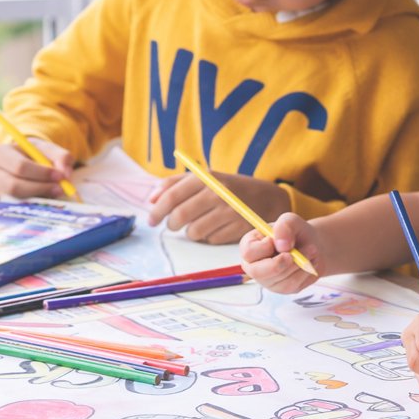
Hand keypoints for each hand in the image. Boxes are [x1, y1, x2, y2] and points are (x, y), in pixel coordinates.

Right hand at [0, 138, 73, 198]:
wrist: (24, 161)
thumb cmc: (35, 154)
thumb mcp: (49, 149)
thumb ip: (61, 156)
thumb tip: (65, 174)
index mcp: (0, 154)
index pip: (20, 166)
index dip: (41, 173)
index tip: (60, 176)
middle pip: (14, 186)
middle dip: (40, 187)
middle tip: (61, 188)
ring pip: (17, 199)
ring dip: (39, 196)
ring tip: (56, 191)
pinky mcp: (0, 202)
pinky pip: (18, 207)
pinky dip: (35, 204)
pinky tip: (47, 197)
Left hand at [148, 170, 288, 243]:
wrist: (267, 198)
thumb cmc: (229, 188)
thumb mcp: (206, 178)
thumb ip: (175, 184)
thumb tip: (151, 199)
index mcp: (207, 178)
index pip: (172, 196)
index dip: (157, 210)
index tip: (151, 220)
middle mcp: (218, 193)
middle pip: (179, 217)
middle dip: (171, 225)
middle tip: (172, 225)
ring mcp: (230, 211)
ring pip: (193, 232)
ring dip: (190, 232)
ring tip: (198, 225)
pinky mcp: (238, 228)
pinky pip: (210, 240)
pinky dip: (208, 237)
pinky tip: (216, 228)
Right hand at [239, 213, 321, 292]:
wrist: (312, 246)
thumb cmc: (296, 232)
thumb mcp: (291, 221)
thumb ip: (284, 226)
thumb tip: (282, 245)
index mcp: (250, 247)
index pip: (248, 252)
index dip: (264, 247)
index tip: (277, 241)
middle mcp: (254, 266)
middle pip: (258, 272)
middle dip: (280, 262)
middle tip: (295, 253)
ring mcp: (268, 280)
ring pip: (279, 279)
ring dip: (298, 264)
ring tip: (310, 250)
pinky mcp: (282, 289)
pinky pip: (293, 284)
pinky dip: (304, 271)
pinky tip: (308, 261)